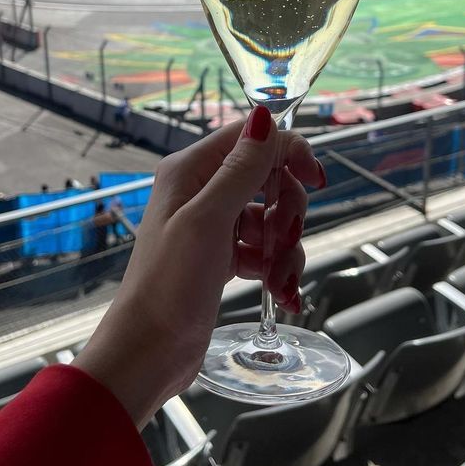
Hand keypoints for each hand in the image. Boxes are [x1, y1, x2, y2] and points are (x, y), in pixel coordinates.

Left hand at [74, 106, 324, 427]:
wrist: (149, 351)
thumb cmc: (170, 283)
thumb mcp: (208, 220)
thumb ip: (241, 169)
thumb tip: (265, 114)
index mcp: (191, 170)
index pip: (251, 137)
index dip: (288, 151)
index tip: (315, 180)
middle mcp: (201, 190)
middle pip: (268, 177)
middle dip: (288, 210)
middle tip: (284, 240)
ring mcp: (213, 225)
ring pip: (272, 216)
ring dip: (286, 246)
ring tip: (279, 281)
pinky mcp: (222, 257)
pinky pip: (264, 248)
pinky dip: (277, 267)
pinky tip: (281, 294)